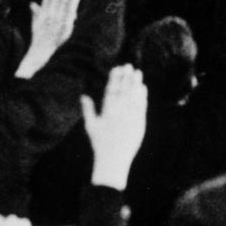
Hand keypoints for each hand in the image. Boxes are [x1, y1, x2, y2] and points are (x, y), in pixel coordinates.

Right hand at [15, 0, 79, 80]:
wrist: (39, 58)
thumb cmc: (38, 43)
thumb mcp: (35, 27)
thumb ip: (35, 14)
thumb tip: (32, 3)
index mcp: (41, 17)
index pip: (45, 1)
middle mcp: (48, 18)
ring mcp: (55, 22)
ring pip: (62, 4)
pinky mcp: (64, 28)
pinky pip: (69, 13)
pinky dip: (71, 3)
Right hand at [81, 63, 149, 186]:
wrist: (114, 160)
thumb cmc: (100, 143)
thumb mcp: (91, 126)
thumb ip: (88, 110)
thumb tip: (83, 96)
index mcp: (107, 111)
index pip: (112, 89)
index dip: (115, 77)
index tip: (117, 67)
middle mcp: (120, 111)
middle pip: (124, 89)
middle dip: (126, 76)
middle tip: (128, 65)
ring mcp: (131, 116)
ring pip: (135, 95)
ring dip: (136, 82)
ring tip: (137, 72)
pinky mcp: (140, 121)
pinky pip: (142, 105)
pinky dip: (142, 95)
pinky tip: (142, 87)